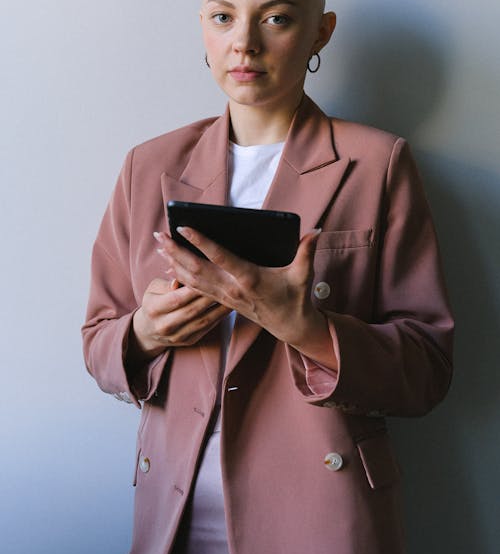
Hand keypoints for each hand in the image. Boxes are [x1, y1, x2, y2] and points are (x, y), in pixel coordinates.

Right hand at [131, 276, 229, 359]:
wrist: (149, 330)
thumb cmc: (154, 301)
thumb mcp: (153, 288)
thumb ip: (167, 283)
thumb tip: (179, 279)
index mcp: (153, 309)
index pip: (176, 298)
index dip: (194, 289)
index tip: (209, 276)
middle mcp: (164, 325)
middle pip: (192, 310)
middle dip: (211, 296)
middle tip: (227, 284)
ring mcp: (177, 336)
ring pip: (203, 321)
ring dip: (220, 308)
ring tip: (234, 295)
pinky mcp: (189, 341)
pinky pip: (207, 328)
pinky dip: (219, 317)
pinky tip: (229, 306)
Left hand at [156, 227, 336, 368]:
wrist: (289, 327)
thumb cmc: (295, 298)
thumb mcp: (303, 274)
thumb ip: (307, 251)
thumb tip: (316, 230)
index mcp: (249, 278)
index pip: (220, 257)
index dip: (201, 242)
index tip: (185, 227)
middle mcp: (231, 288)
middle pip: (197, 268)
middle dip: (176, 251)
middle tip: (159, 234)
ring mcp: (224, 296)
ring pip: (192, 278)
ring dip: (173, 261)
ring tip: (159, 244)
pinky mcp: (221, 300)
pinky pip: (196, 287)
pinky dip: (180, 274)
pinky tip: (170, 263)